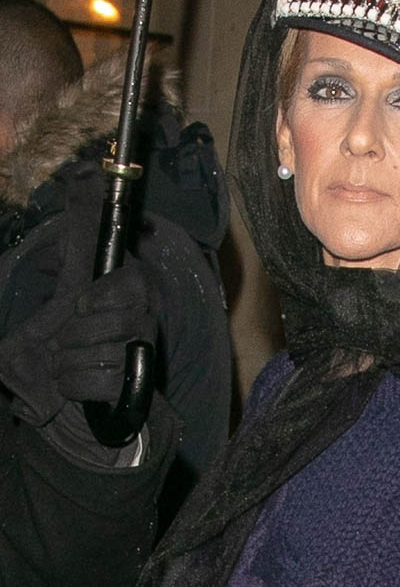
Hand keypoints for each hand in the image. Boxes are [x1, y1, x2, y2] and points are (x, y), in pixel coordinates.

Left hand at [0, 177, 157, 425]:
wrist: (112, 389)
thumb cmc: (89, 328)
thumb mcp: (77, 281)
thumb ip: (74, 244)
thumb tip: (72, 197)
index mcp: (138, 289)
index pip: (132, 283)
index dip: (104, 295)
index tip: (78, 305)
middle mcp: (150, 319)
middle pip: (117, 322)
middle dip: (77, 335)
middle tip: (64, 341)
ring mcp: (147, 354)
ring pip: (104, 353)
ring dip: (70, 361)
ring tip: (62, 364)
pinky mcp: (139, 388)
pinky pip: (102, 383)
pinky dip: (75, 385)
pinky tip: (69, 383)